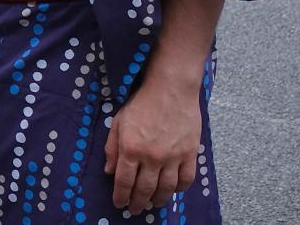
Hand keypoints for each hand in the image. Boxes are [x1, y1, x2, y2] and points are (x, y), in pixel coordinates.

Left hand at [104, 79, 200, 214]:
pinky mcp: (190, 153)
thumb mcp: (119, 123)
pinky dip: (180, 189)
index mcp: (131, 148)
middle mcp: (152, 156)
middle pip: (145, 189)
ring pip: (166, 188)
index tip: (120, 204)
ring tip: (153, 204)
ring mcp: (173, 157)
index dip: (121, 196)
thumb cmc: (142, 103)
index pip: (124, 181)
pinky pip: (186, 179)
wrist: (171, 89)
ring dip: (159, 200)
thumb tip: (109, 171)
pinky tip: (173, 191)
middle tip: (135, 210)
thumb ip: (112, 148)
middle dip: (138, 203)